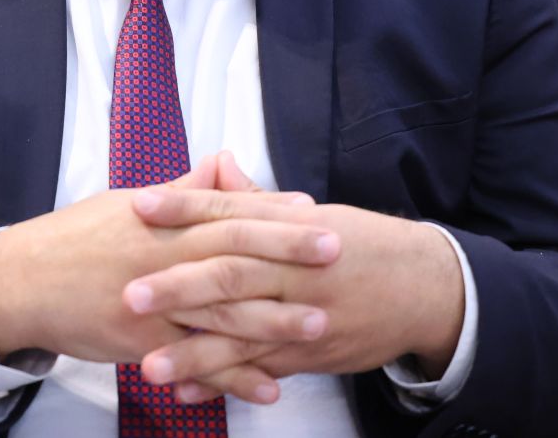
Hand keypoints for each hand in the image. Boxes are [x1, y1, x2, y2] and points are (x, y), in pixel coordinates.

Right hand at [0, 176, 337, 394]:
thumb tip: (222, 163)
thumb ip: (182, 189)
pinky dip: (233, 378)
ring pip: (221, 312)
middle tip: (336, 251)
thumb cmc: (74, 238)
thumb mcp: (125, 203)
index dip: (268, 209)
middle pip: (233, 252)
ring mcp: (152, 303)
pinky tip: (270, 389)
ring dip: (273, 320)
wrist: (20, 283)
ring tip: (319, 324)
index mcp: (159, 218)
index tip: (311, 209)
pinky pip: (196, 362)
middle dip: (286, 252)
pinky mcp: (142, 344)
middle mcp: (160, 256)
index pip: (222, 209)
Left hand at [127, 196, 464, 401]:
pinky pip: (261, 369)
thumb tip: (217, 166)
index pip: (231, 213)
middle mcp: (295, 271)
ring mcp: (303, 317)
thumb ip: (257, 200)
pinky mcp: (310, 354)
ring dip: (193, 351)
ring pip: (243, 333)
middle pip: (231, 275)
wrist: (426, 288)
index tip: (140, 206)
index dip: (185, 208)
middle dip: (178, 287)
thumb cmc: (364, 246)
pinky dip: (224, 382)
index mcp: (292, 227)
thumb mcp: (315, 214)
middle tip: (130, 294)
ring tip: (148, 363)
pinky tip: (188, 391)